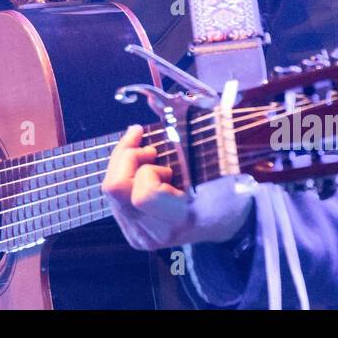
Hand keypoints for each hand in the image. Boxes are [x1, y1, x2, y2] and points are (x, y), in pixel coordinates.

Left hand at [102, 125, 253, 249]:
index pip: (144, 195)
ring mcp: (139, 235)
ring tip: (148, 155)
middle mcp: (155, 233)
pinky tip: (140, 165)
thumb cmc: (226, 189)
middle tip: (149, 148)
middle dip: (128, 157)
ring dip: (124, 162)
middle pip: (116, 188)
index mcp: (181, 219)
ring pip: (109, 189)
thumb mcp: (221, 165)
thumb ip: (191, 138)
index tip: (159, 153)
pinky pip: (111, 195)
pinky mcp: (131, 231)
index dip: (149, 170)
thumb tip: (161, 103)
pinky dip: (122, 171)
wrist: (228, 224)